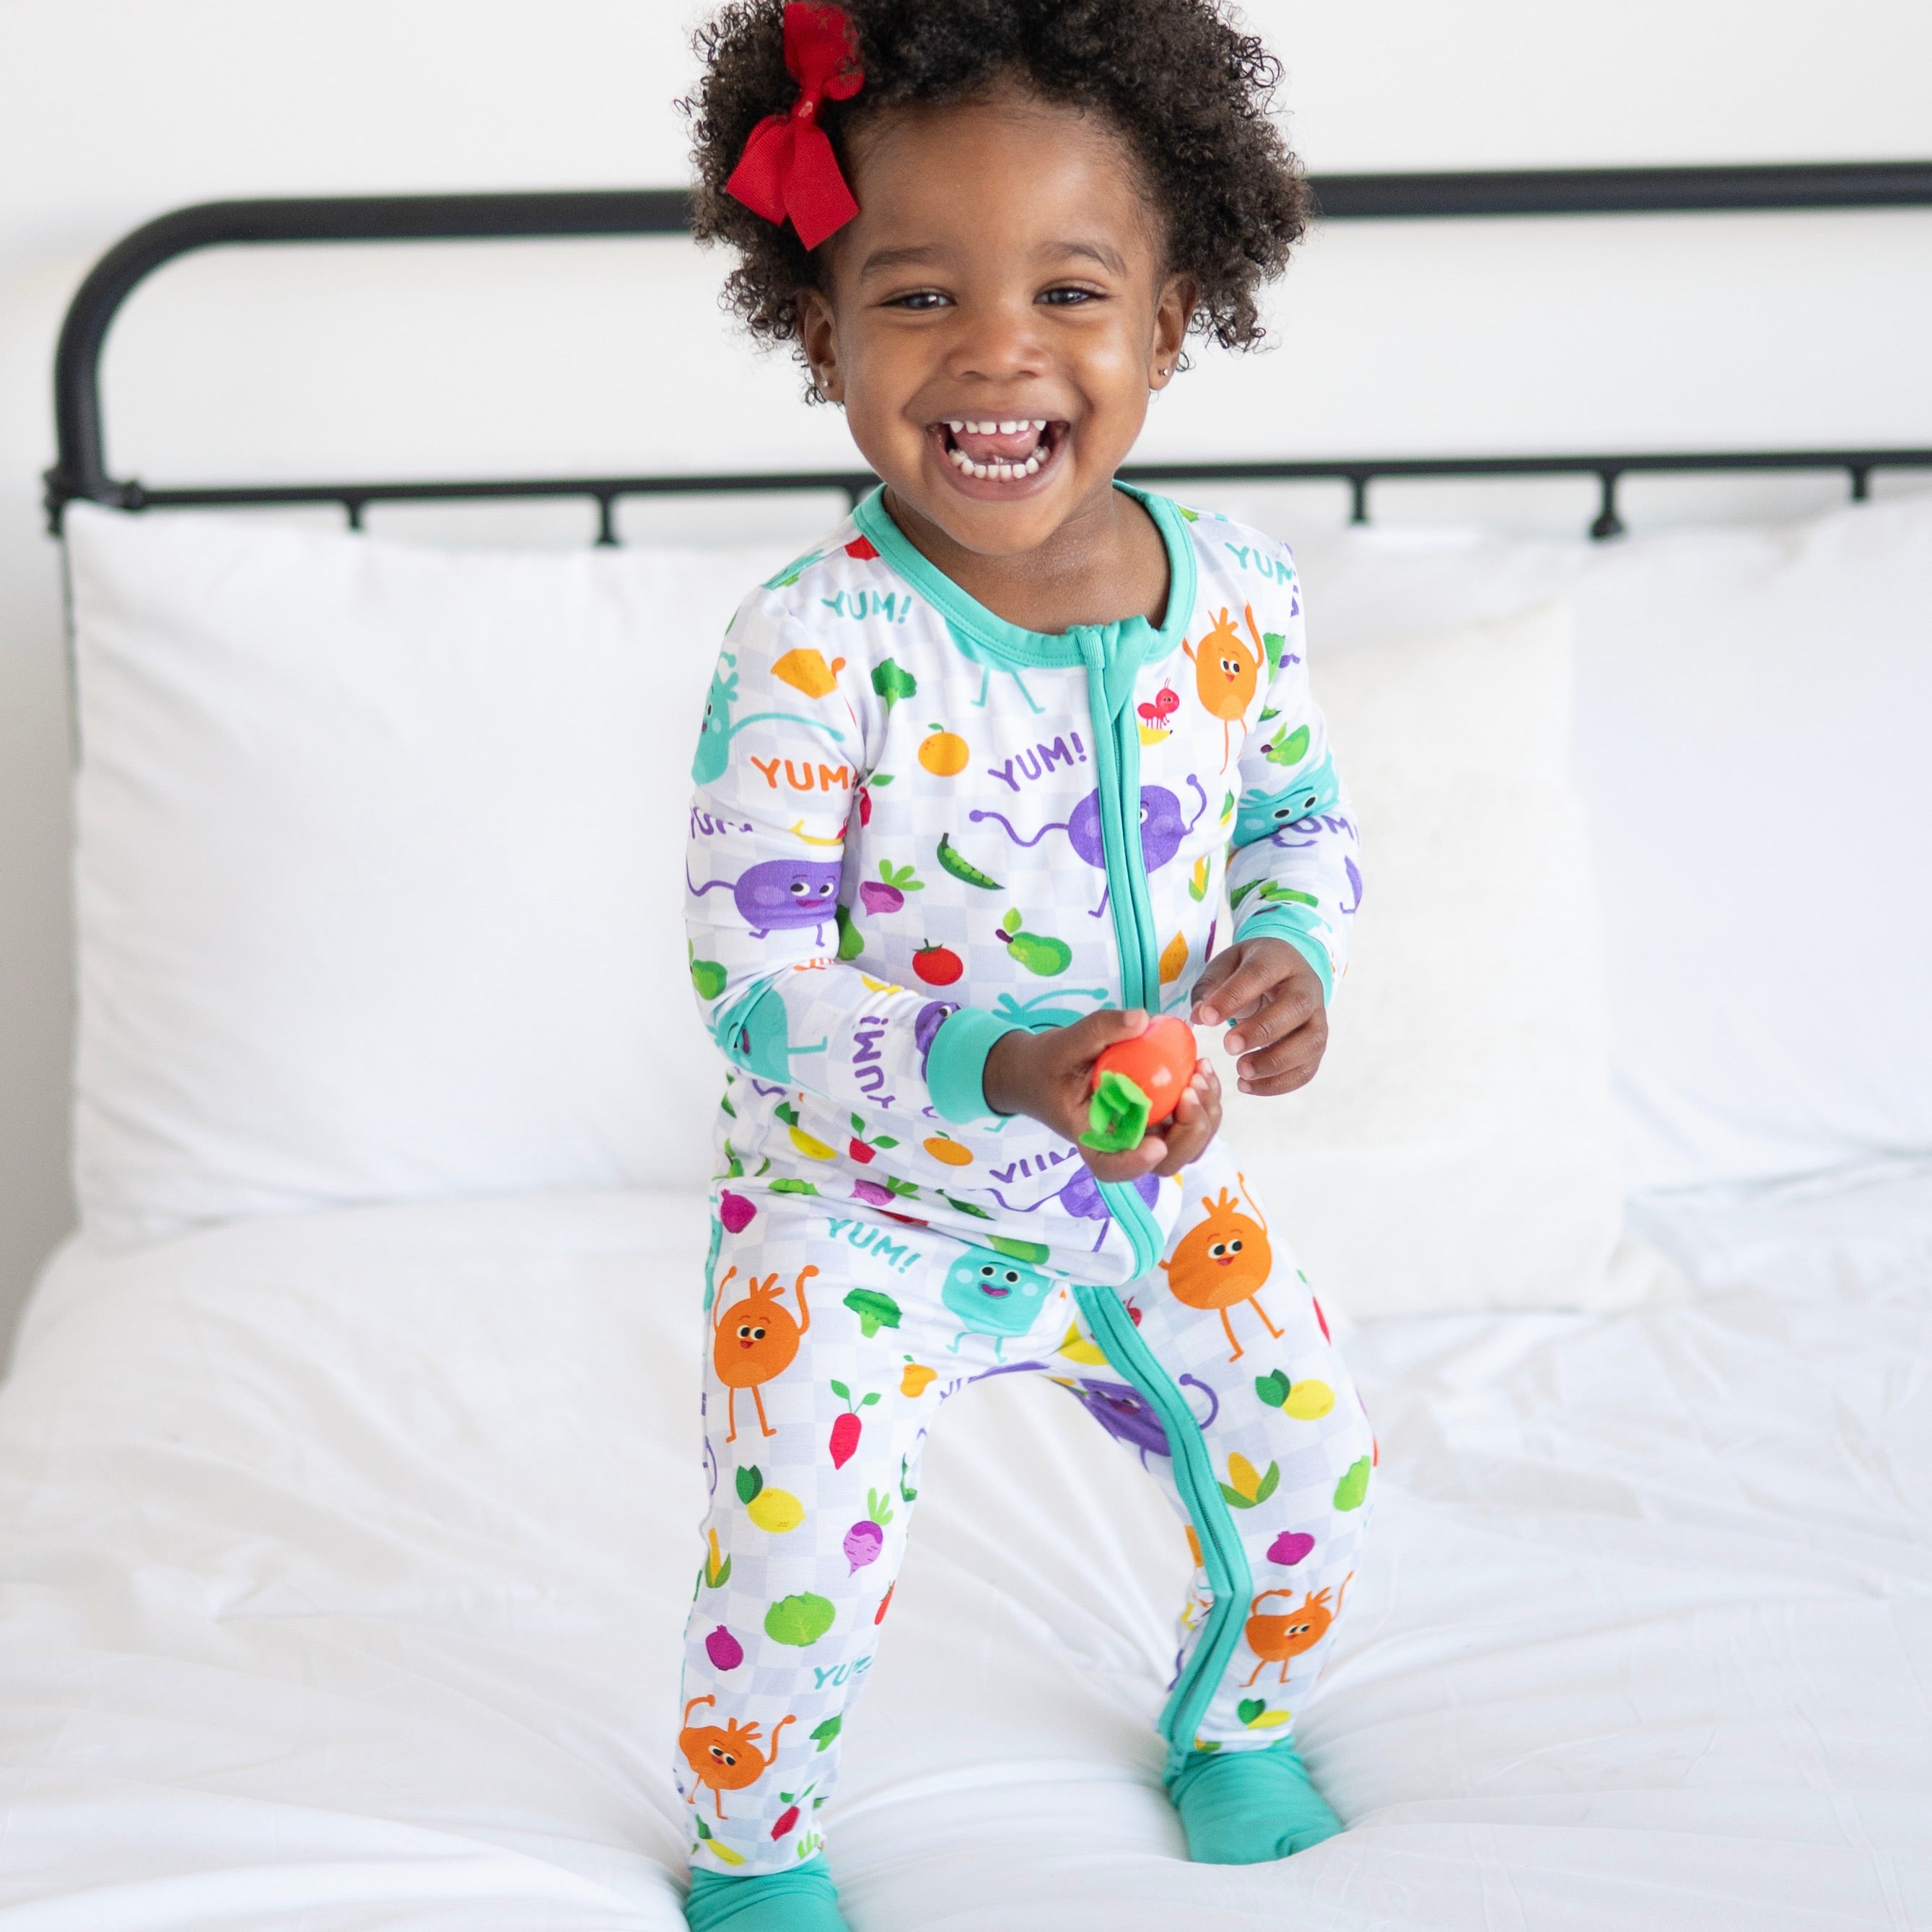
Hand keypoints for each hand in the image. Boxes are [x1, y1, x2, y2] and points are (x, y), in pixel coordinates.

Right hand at [983, 1009, 1220, 1180]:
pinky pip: (1189, 1123)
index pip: (1110, 1167)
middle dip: (1190, 1131)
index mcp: (1090, 1137)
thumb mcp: (1064, 1044)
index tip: (1155, 1144)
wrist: (1041, 1072)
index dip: (1136, 1164)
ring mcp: (1143, 1134)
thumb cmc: (1047, 1065)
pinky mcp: (1158, 1119)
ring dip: (1205, 1116)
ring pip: (1186, 1146)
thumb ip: (1099, 1029)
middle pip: (1164, 1163)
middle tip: (1191, 1086)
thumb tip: (1143, 1019)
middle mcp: (1121, 1144)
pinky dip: (1204, 1101)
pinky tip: (1200, 1069)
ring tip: (1201, 1072)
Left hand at [1191, 937, 1327, 1095]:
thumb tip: (1199, 1015)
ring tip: (1241, 1072)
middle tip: (1228, 1046)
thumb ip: (1209, 987)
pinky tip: (1249, 1086)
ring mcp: (1318, 1016)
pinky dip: (1279, 1083)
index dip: (1233, 996)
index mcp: (1280, 959)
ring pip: (1310, 1041)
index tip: (1207, 1018)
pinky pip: (1307, 1068)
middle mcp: (1307, 986)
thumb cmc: (1248, 971)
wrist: (1283, 975)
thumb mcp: (1225, 966)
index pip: (1260, 974)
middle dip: (1262, 1031)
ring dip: (1275, 1062)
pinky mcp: (1317, 1044)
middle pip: (1295, 1008)